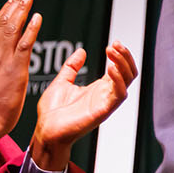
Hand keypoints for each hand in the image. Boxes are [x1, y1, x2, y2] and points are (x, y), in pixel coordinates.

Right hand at [0, 0, 40, 138]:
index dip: (4, 12)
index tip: (13, 0)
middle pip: (3, 22)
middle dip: (14, 4)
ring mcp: (3, 60)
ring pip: (12, 29)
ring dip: (22, 10)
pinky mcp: (15, 69)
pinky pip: (24, 45)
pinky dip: (30, 29)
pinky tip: (36, 18)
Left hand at [29, 41, 137, 170]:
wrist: (45, 130)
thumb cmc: (53, 112)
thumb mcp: (62, 82)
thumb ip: (72, 67)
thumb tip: (81, 51)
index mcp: (98, 89)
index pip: (120, 70)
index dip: (120, 56)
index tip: (113, 42)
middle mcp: (105, 95)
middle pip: (128, 74)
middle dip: (125, 57)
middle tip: (115, 44)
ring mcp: (106, 103)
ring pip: (127, 82)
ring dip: (123, 64)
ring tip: (113, 51)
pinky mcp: (103, 111)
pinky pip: (118, 95)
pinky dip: (118, 80)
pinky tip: (111, 67)